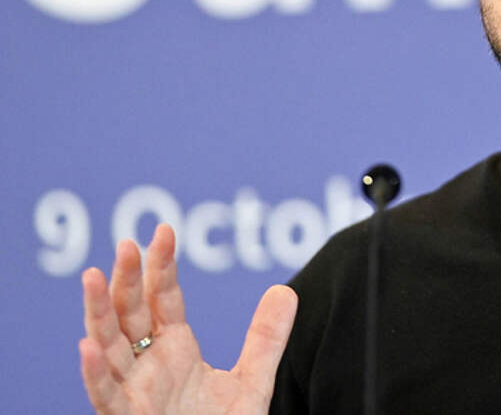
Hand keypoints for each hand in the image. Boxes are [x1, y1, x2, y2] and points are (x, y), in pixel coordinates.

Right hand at [80, 223, 297, 414]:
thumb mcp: (252, 381)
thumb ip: (266, 337)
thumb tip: (285, 289)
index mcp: (175, 351)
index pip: (164, 299)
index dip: (162, 266)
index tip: (163, 231)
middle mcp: (149, 368)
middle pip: (131, 315)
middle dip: (128, 280)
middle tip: (128, 243)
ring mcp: (135, 395)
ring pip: (108, 348)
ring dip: (97, 314)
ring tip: (93, 276)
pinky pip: (106, 397)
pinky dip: (95, 373)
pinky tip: (87, 346)